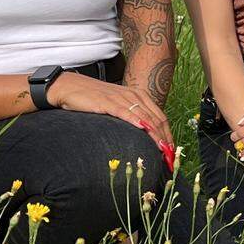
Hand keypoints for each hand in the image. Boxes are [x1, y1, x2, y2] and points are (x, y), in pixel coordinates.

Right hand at [47, 73, 173, 147]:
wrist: (71, 87)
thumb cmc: (95, 99)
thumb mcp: (119, 105)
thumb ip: (132, 115)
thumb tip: (145, 134)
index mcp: (140, 96)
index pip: (161, 117)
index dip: (168, 135)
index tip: (172, 151)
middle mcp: (134, 96)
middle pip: (156, 119)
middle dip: (165, 139)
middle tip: (170, 156)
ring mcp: (122, 98)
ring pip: (145, 118)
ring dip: (155, 135)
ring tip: (162, 150)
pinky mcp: (108, 102)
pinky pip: (125, 112)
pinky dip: (135, 121)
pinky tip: (142, 129)